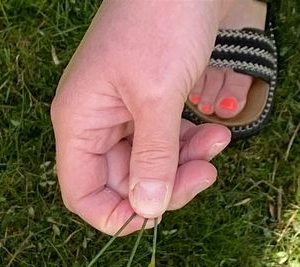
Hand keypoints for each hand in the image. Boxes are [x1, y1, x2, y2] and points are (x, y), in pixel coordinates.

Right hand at [52, 0, 232, 233]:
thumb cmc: (161, 17)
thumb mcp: (158, 95)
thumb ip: (153, 157)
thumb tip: (148, 210)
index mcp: (79, 123)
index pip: (84, 195)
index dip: (117, 214)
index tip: (158, 211)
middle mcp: (95, 122)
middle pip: (122, 183)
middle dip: (166, 185)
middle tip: (206, 174)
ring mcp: (122, 111)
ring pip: (149, 165)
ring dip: (186, 163)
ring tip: (220, 142)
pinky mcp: (150, 99)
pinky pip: (165, 140)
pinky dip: (191, 143)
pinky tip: (217, 128)